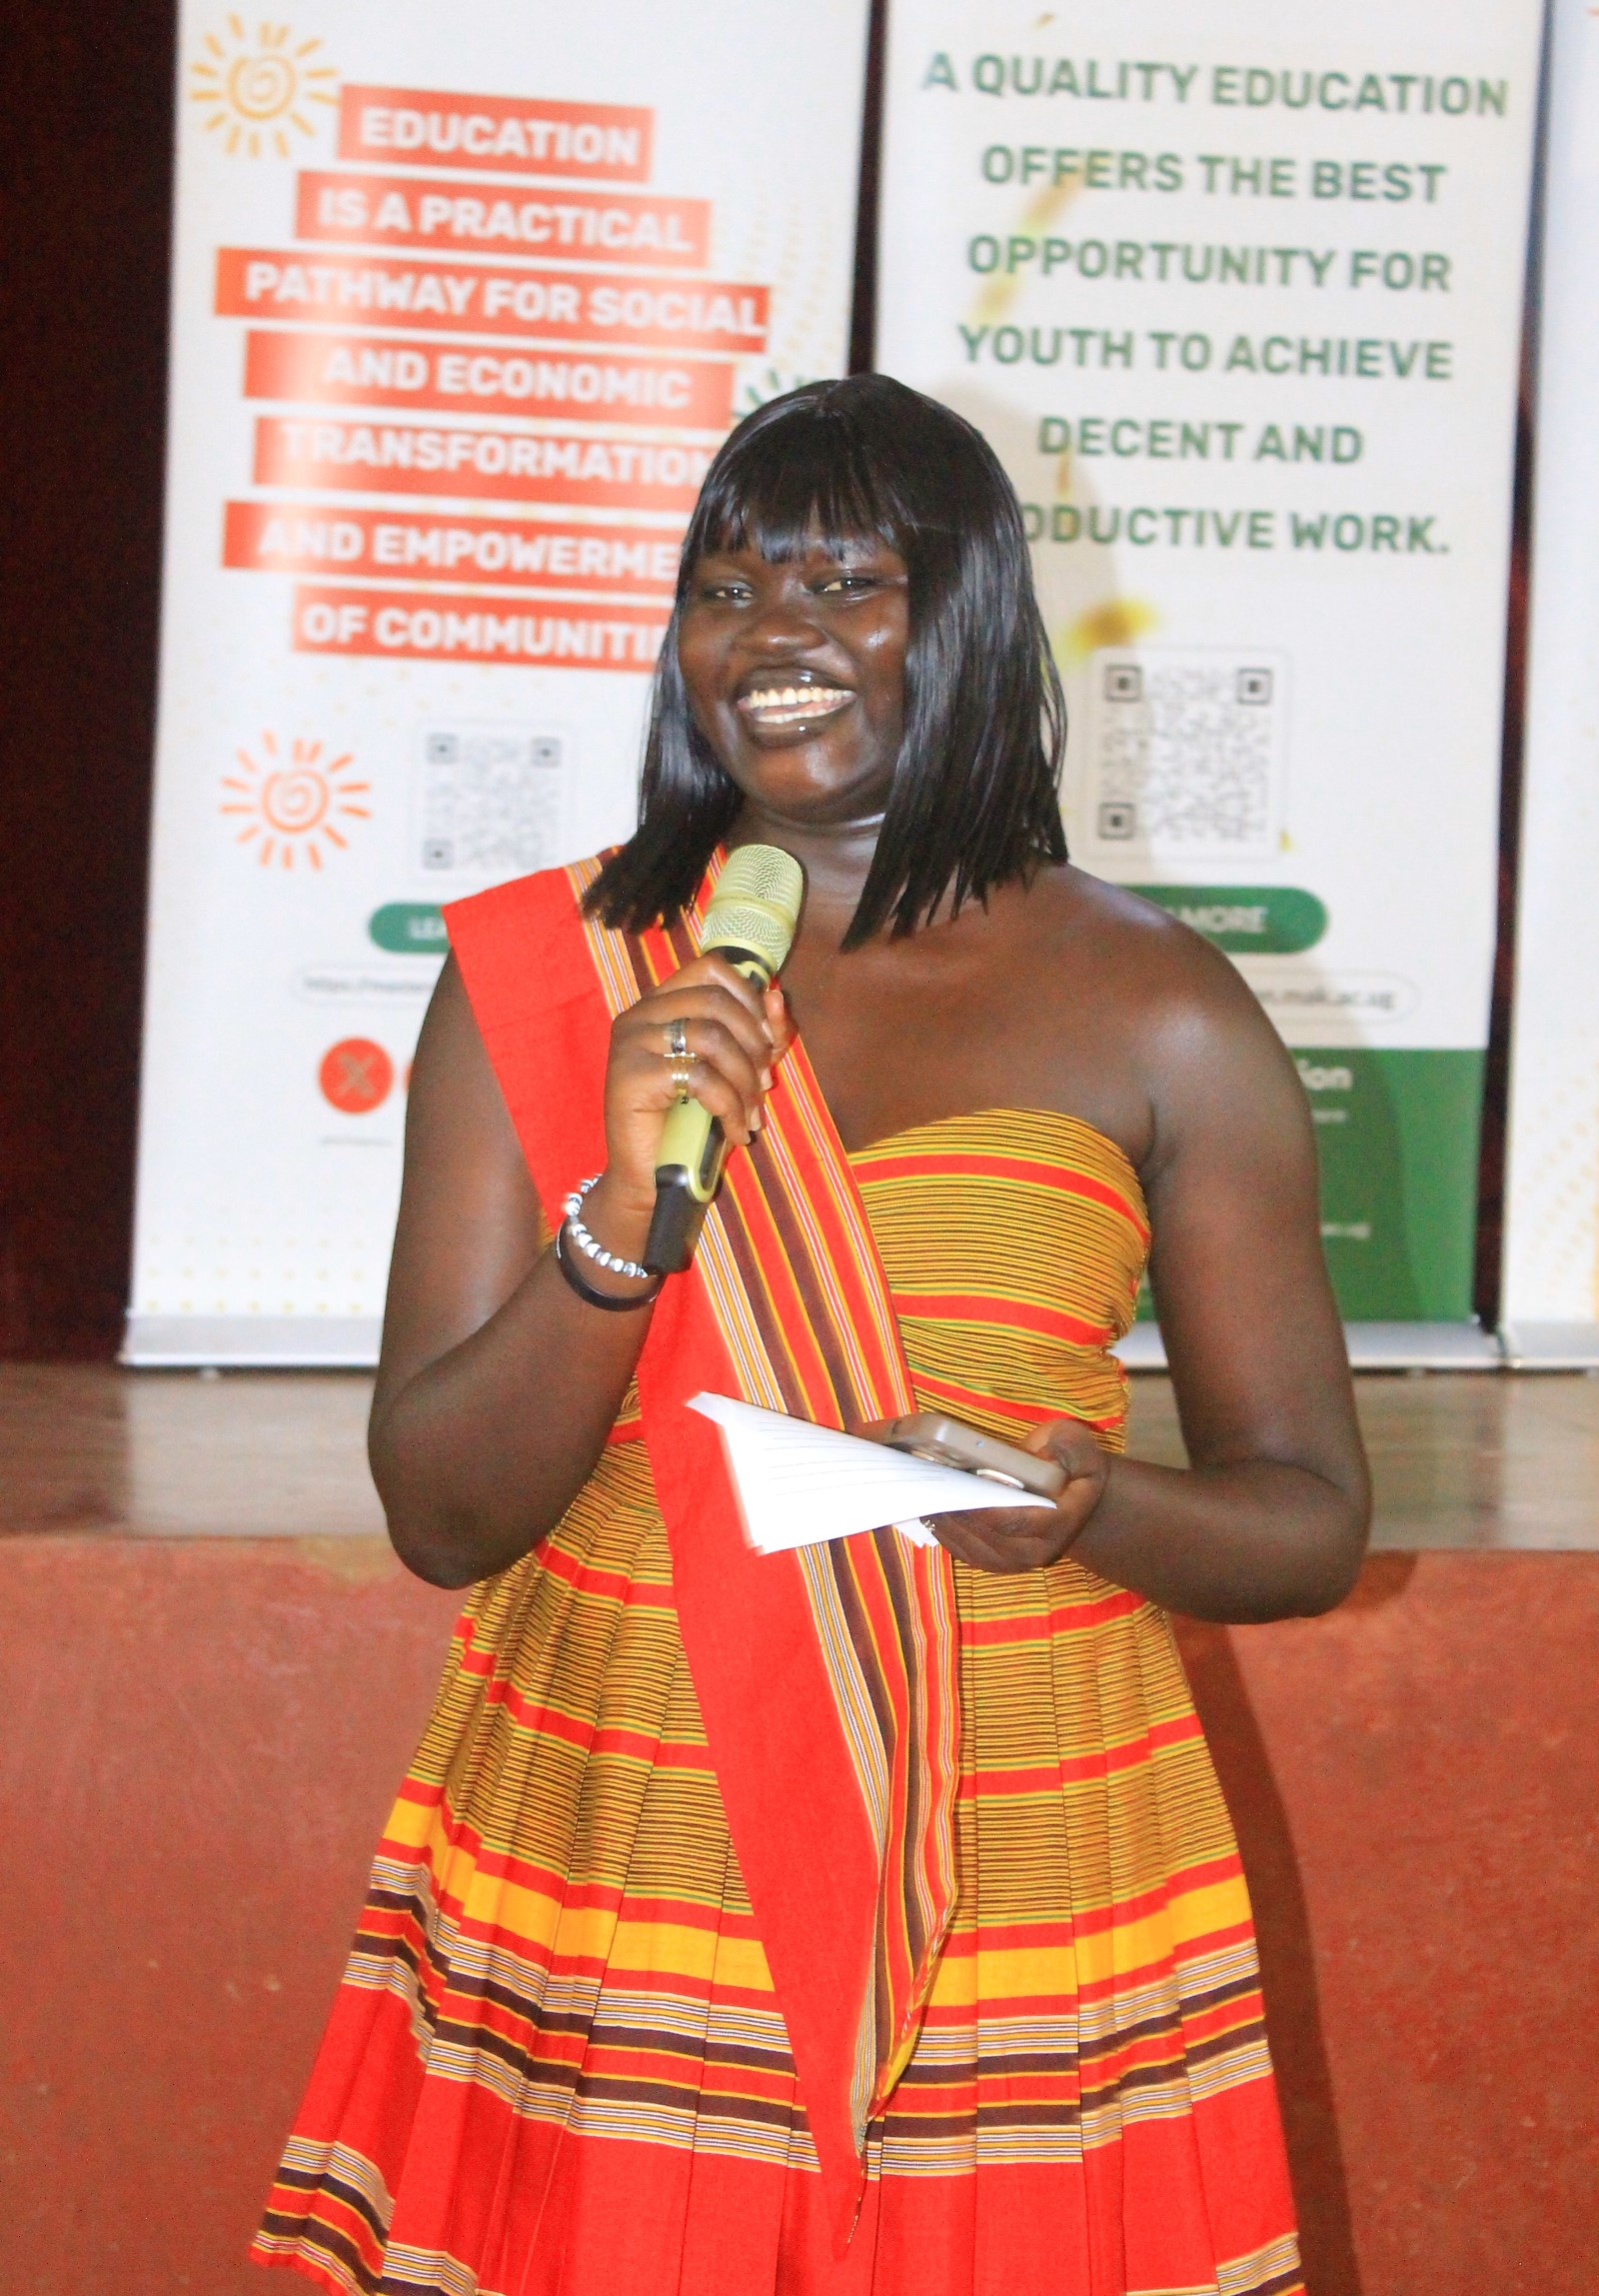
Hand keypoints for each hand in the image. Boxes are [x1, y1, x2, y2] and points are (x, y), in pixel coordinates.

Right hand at [596, 959, 794, 1231]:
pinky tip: (737, 1132)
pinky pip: (700, 1077)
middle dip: (754, 1045)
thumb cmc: (691, 1123)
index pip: (711, 968)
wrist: (651, 1177)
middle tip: (764, 1085)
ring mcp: (631, 1043)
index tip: (766, 1040)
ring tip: (752, 1113)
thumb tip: (777, 995)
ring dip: (745, 1081)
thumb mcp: (733, 1071)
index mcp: (660, 1004)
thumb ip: (757, 1034)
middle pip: (716, 1002)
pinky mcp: (631, 1076)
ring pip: (712, 1038)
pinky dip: (730, 1107)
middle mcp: (640, 1015)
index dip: (749, 997)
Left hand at [927, 1417, 1109, 1572]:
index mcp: (1059, 1523)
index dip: (982, 1509)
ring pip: (970, 1548)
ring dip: (944, 1523)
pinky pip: (964, 1552)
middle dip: (956, 1511)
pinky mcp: (996, 1562)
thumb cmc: (1073, 1469)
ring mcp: (1014, 1561)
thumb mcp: (1080, 1447)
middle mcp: (1036, 1551)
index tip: (956, 1488)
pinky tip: (927, 1510)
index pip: (1014, 1522)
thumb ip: (1068, 1447)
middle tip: (929, 1485)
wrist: (1074, 1501)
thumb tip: (1043, 1454)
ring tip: (921, 1495)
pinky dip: (944, 1533)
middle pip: (986, 1537)